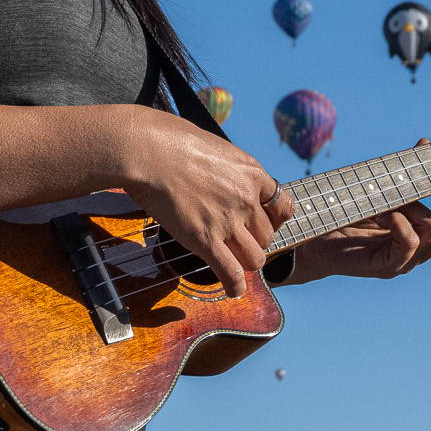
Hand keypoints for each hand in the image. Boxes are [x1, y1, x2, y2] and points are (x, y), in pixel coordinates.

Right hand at [122, 110, 297, 297]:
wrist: (147, 151)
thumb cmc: (171, 140)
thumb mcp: (215, 146)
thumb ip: (228, 168)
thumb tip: (223, 176)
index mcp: (251, 172)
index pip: (283, 206)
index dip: (274, 219)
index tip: (262, 223)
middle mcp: (246, 199)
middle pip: (267, 236)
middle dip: (253, 241)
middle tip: (235, 240)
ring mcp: (227, 221)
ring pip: (256, 259)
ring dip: (244, 262)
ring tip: (231, 260)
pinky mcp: (205, 240)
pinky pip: (232, 274)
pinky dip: (235, 286)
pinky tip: (232, 290)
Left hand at [285, 142, 430, 283]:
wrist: (316, 240)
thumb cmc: (350, 213)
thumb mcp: (382, 189)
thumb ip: (405, 172)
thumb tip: (425, 144)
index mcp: (426, 231)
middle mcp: (422, 248)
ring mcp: (407, 260)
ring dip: (417, 204)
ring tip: (393, 196)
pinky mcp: (388, 265)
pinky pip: (408, 242)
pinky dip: (400, 220)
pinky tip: (382, 212)